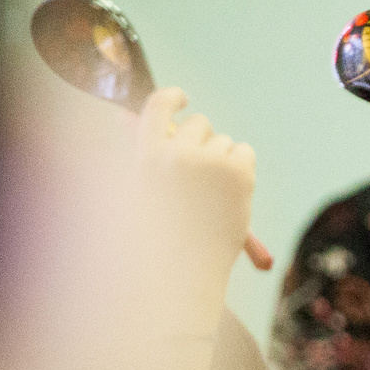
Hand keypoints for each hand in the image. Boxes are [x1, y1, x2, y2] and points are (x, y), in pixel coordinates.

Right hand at [134, 88, 255, 333]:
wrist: (183, 272)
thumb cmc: (155, 236)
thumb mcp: (138, 187)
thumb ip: (139, 149)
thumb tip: (124, 112)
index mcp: (146, 155)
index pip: (157, 104)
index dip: (171, 97)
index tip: (182, 98)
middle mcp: (177, 153)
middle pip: (199, 123)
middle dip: (201, 141)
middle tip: (197, 177)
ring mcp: (210, 161)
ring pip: (224, 140)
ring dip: (221, 159)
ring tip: (210, 196)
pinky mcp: (239, 172)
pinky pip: (245, 152)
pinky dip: (241, 167)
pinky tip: (229, 195)